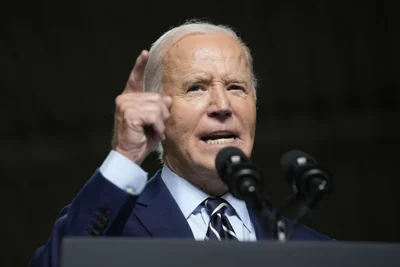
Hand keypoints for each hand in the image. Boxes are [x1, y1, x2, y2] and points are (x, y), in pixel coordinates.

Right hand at [112, 50, 171, 164]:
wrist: (128, 156)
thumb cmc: (140, 140)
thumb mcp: (154, 123)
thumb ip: (159, 109)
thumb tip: (167, 98)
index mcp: (130, 99)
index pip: (135, 79)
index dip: (140, 66)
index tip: (145, 53)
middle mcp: (125, 99)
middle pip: (157, 98)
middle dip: (162, 114)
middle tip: (154, 128)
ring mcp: (125, 105)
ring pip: (157, 106)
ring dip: (160, 122)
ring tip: (152, 132)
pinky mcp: (129, 113)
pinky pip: (154, 115)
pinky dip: (157, 126)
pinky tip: (152, 134)